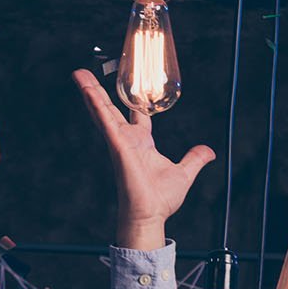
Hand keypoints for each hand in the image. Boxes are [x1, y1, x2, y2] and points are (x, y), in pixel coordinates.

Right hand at [72, 67, 215, 247]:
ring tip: (78, 74)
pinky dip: (96, 106)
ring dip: (90, 92)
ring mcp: (120, 142)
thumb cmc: (160, 199)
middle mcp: (127, 140)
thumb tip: (209, 152)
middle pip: (111, 109)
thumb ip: (194, 159)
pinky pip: (106, 122)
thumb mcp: (184, 174)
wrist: (150, 215)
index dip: (134, 100)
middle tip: (87, 74)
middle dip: (99, 92)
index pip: (136, 115)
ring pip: (103, 111)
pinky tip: (87, 91)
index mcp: (142, 143)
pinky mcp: (117, 146)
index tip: (131, 85)